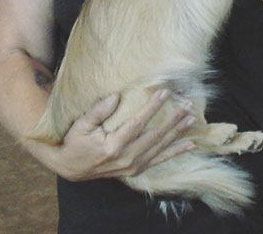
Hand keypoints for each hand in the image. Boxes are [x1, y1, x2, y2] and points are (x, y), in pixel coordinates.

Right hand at [45, 90, 195, 181]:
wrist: (70, 168)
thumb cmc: (75, 143)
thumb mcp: (81, 125)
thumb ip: (98, 110)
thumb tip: (116, 96)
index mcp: (113, 145)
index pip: (138, 123)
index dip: (152, 107)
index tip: (165, 92)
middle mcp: (126, 158)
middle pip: (155, 135)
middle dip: (173, 119)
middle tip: (187, 104)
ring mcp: (133, 166)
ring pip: (161, 147)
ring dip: (178, 133)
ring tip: (192, 119)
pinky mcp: (136, 170)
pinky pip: (159, 160)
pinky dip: (175, 152)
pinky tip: (190, 144)